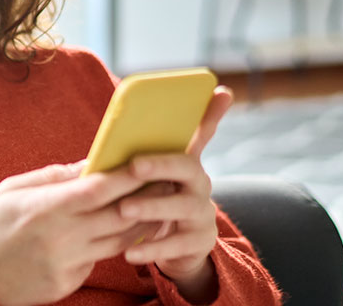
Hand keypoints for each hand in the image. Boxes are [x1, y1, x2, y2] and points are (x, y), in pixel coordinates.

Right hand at [0, 161, 157, 305]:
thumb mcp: (11, 190)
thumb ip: (53, 177)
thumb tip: (88, 164)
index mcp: (46, 209)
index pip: (99, 189)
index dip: (127, 175)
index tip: (147, 161)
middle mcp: (62, 238)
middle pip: (119, 216)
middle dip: (146, 196)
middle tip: (166, 180)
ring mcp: (67, 264)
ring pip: (119, 242)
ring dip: (142, 223)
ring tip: (157, 205)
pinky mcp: (69, 283)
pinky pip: (99, 260)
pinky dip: (114, 244)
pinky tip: (125, 231)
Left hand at [117, 86, 232, 300]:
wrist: (177, 248)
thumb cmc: (156, 200)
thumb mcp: (151, 176)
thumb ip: (142, 153)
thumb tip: (121, 131)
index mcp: (186, 162)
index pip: (202, 132)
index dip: (212, 113)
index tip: (221, 91)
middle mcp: (200, 184)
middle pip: (187, 167)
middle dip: (160, 164)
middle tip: (133, 165)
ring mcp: (202, 213)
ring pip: (181, 207)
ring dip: (151, 206)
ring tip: (123, 209)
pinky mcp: (199, 242)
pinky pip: (175, 245)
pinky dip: (151, 247)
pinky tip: (129, 252)